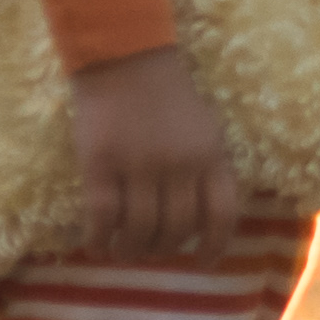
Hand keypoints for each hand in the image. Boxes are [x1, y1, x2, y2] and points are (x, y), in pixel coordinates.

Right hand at [67, 44, 241, 256]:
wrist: (126, 57)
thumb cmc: (167, 97)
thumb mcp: (204, 129)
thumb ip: (206, 169)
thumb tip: (202, 223)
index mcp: (211, 154)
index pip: (222, 214)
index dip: (215, 245)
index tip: (203, 262)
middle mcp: (179, 164)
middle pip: (176, 229)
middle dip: (164, 248)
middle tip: (151, 249)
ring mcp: (139, 165)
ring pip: (139, 230)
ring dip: (131, 250)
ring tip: (124, 250)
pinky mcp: (101, 164)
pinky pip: (102, 218)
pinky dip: (99, 239)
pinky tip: (97, 244)